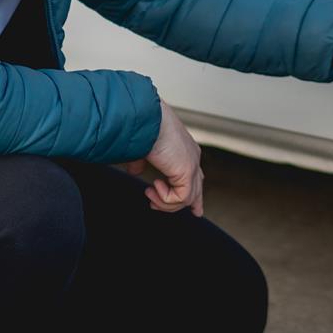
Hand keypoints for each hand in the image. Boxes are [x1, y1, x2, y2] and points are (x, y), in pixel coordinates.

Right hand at [121, 100, 203, 215]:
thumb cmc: (142, 127)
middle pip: (198, 188)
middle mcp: (191, 157)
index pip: (194, 175)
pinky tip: (154, 186)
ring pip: (186, 199)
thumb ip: (141, 162)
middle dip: (193, 204)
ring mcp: (192, 164)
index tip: (196, 209)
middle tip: (190, 214)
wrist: (146, 118)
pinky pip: (180, 199)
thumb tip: (134, 172)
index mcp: (184, 150)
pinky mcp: (187, 171)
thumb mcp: (142, 149)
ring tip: (149, 192)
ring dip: (164, 202)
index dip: (194, 194)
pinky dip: (164, 199)